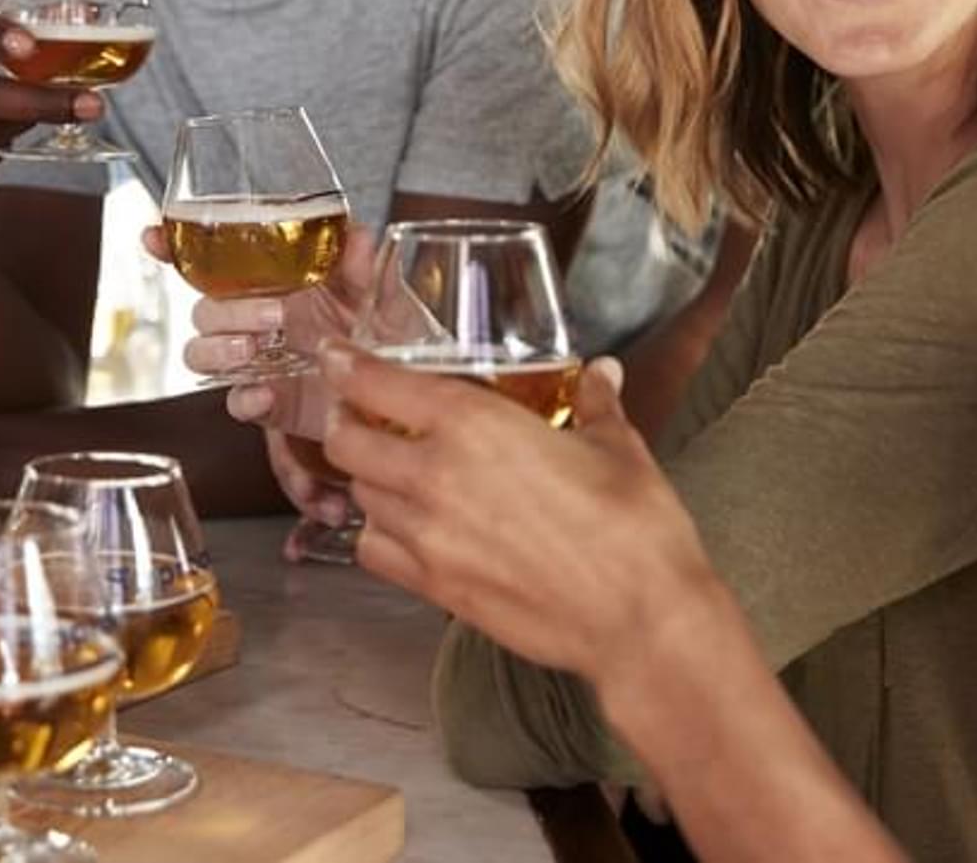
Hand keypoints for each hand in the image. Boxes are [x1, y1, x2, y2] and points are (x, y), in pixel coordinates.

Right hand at [153, 222, 377, 435]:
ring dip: (219, 350)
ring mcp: (262, 361)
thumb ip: (366, 264)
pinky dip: (246, 400)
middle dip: (226, 309)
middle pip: (206, 307)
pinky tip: (264, 395)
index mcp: (281, 280)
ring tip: (253, 351)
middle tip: (271, 315)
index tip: (154, 239)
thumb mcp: (387, 291)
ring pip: (205, 353)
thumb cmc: (395, 331)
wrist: (411, 392)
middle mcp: (261, 317)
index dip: (177, 247)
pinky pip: (240, 402)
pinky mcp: (274, 402)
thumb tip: (357, 237)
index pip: (217, 260)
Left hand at [317, 340, 723, 681]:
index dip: (348, 366)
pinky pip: (374, 551)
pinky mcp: (434, 587)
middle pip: (347, 442)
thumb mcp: (617, 448)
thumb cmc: (633, 528)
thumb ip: (597, 403)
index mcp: (473, 424)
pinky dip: (378, 534)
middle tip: (361, 413)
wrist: (639, 620)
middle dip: (347, 422)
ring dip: (367, 477)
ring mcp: (428, 537)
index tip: (337, 357)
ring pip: (359, 495)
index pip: (377, 384)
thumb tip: (603, 374)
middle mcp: (434, 475)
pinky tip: (406, 527)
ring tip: (392, 469)